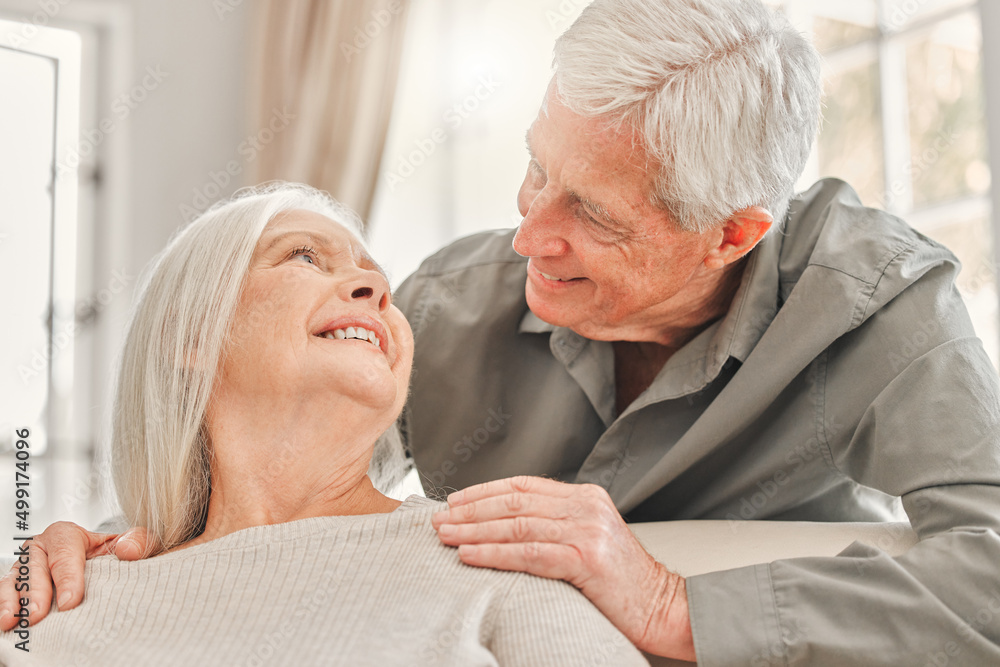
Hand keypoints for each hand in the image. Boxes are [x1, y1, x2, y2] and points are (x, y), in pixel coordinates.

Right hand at [0, 522, 159, 629]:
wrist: (107, 567)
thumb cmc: (116, 555)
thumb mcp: (133, 544)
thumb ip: (138, 541)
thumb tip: (128, 550)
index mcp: (66, 535)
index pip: (65, 553)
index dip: (67, 577)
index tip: (71, 601)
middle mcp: (40, 550)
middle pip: (33, 568)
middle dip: (35, 592)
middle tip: (38, 615)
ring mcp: (24, 570)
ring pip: (13, 582)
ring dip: (10, 602)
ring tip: (11, 621)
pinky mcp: (16, 589)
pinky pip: (5, 596)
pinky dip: (4, 608)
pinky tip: (5, 624)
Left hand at [431, 476, 694, 660]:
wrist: (664, 607)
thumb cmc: (621, 582)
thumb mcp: (591, 539)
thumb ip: (557, 524)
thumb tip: (504, 524)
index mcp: (585, 497)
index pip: (523, 486)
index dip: (484, 491)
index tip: (455, 500)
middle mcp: (586, 506)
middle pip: (514, 503)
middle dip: (471, 510)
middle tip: (440, 519)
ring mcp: (587, 531)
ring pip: (515, 526)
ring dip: (473, 530)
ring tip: (445, 535)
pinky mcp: (586, 559)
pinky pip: (528, 554)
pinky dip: (493, 553)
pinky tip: (469, 555)